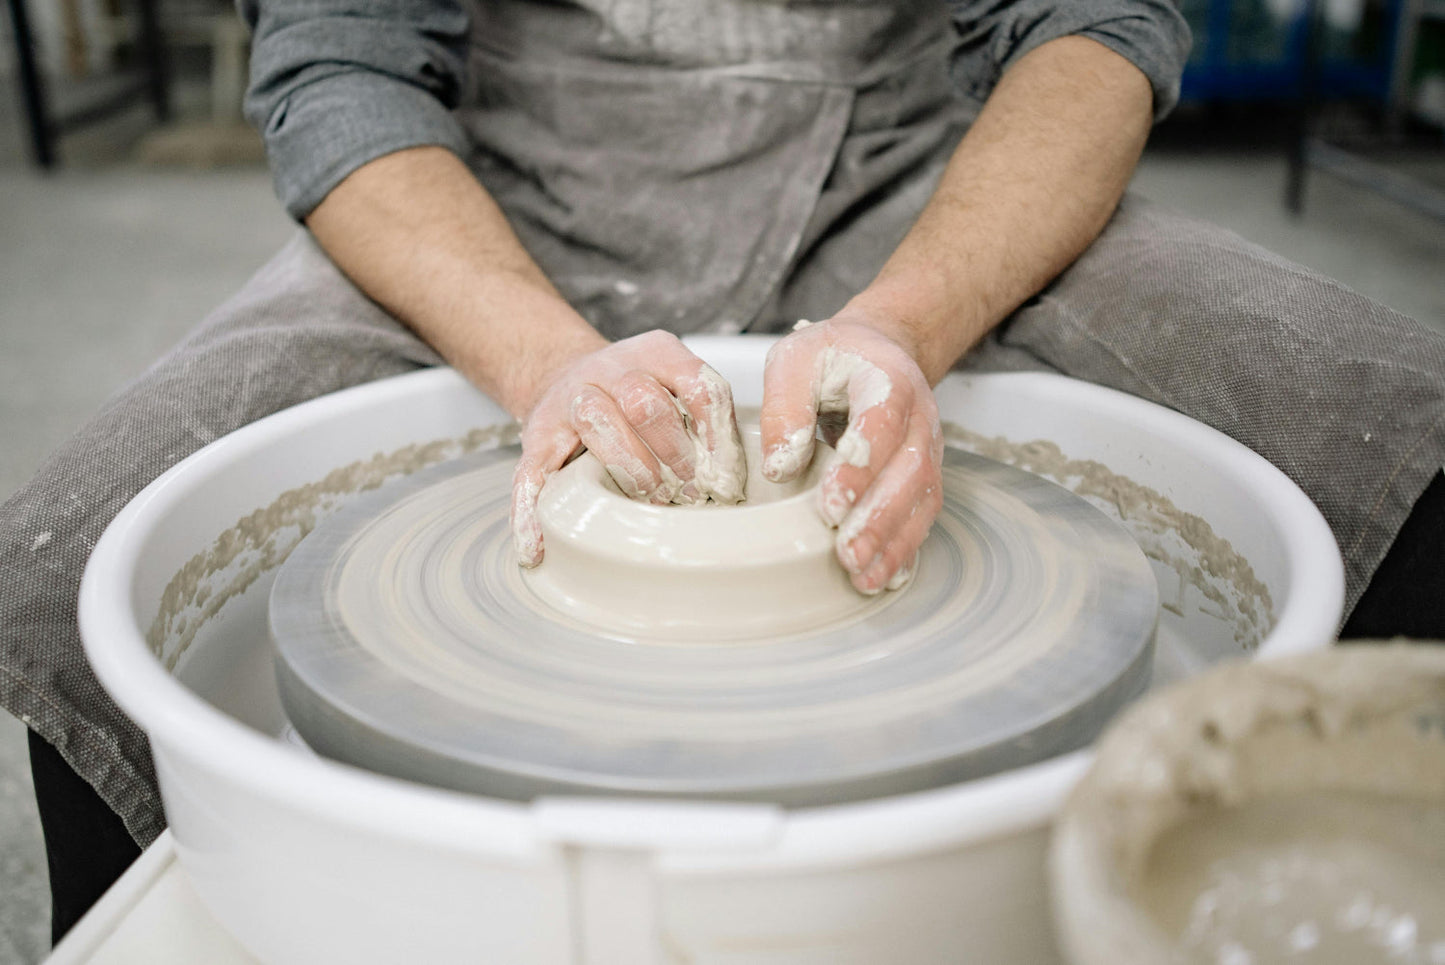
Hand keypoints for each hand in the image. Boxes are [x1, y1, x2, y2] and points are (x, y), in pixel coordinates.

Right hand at [510, 330, 746, 565]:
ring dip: (629, 467)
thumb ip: (705, 417)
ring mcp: (569, 399)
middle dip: (674, 452)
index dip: (717, 436)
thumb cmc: (632, 394)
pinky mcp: (536, 435)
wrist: (561, 375)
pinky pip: (531, 471)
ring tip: (651, 500)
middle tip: (691, 491)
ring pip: (596, 420)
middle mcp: (610, 368)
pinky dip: (531, 510)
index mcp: (656, 353)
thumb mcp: (675, 384)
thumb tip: (735, 479)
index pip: (698, 386)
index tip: (727, 478)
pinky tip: (538, 545)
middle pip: (645, 401)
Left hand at [760, 316, 942, 593]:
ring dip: (894, 542)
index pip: (880, 425)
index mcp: (888, 380)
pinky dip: (904, 549)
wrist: (878, 350)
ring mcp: (928, 449)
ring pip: (922, 500)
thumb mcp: (795, 359)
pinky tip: (882, 576)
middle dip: (879, 518)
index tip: (831, 505)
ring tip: (864, 577)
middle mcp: (919, 418)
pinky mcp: (925, 476)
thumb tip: (781, 467)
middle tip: (847, 553)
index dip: (860, 467)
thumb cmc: (833, 358)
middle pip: (910, 471)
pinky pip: (922, 515)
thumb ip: (785, 406)